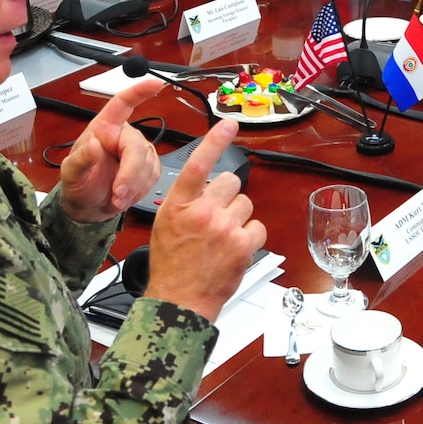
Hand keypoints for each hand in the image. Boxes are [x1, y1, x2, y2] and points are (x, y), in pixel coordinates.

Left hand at [58, 78, 165, 221]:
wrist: (90, 208)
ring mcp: (140, 151)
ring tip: (116, 198)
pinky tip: (126, 196)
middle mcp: (124, 136)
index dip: (139, 92)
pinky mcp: (149, 167)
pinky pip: (154, 176)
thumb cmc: (78, 185)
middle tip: (118, 195)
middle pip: (138, 148)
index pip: (122, 104)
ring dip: (133, 186)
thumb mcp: (71, 174)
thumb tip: (94, 144)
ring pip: (149, 165)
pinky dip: (141, 190)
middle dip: (130, 174)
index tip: (156, 83)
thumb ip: (80, 160)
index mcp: (104, 128)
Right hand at [143, 120, 267, 323]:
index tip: (230, 123)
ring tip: (222, 238)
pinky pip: (257, 227)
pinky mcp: (243, 244)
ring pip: (245, 204)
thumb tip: (206, 186)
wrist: (179, 300)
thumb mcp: (165, 224)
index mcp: (178, 203)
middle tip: (216, 218)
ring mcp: (224, 227)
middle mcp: (202, 211)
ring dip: (238, 217)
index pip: (198, 163)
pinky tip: (235, 249)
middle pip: (231, 182)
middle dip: (227, 197)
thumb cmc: (171, 264)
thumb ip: (185, 201)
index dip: (215, 140)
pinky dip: (250, 237)